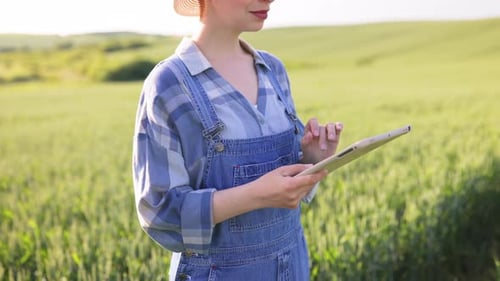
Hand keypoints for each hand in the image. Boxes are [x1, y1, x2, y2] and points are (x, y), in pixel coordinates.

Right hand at [212, 164, 326, 223]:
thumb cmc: (267, 181)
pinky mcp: (292, 206)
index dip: (319, 175)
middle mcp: (294, 196)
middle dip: (313, 178)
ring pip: (306, 191)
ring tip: (307, 176)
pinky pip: (301, 196)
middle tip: (318, 170)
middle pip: (309, 185)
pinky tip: (295, 185)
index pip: (309, 180)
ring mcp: (293, 203)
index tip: (326, 170)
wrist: (256, 197)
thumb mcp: (281, 171)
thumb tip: (310, 167)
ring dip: (307, 184)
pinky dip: (300, 190)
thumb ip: (296, 168)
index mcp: (290, 185)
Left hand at [301, 118, 342, 163]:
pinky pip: (338, 127)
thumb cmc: (309, 153)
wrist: (317, 161)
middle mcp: (319, 128)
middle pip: (322, 127)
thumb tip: (309, 134)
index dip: (314, 126)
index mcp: (310, 128)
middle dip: (322, 138)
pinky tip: (339, 128)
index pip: (313, 121)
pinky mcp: (336, 134)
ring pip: (330, 126)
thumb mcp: (305, 148)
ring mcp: (328, 130)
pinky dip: (339, 126)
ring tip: (331, 140)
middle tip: (322, 148)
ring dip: (331, 132)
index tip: (315, 135)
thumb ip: (305, 141)